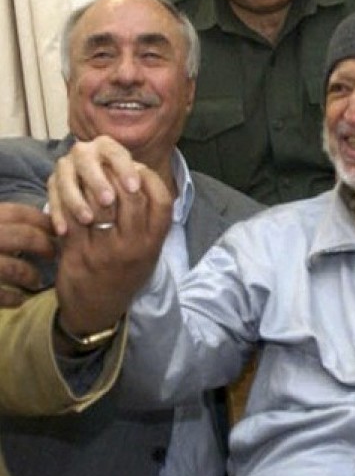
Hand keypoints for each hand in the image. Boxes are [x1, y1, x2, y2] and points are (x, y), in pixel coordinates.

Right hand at [0, 203, 55, 306]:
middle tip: (53, 254)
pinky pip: (3, 295)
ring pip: (17, 268)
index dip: (43, 221)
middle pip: (26, 237)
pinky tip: (19, 299)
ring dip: (32, 275)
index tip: (57, 230)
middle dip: (46, 246)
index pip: (19, 212)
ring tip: (36, 281)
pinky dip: (15, 298)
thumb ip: (1, 223)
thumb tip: (42, 220)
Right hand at [47, 135, 140, 235]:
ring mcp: (65, 166)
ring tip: (88, 219)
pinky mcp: (52, 184)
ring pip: (64, 178)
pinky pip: (51, 198)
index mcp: (108, 147)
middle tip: (109, 201)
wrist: (103, 200)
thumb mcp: (138, 188)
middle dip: (98, 181)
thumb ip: (142, 185)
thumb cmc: (127, 193)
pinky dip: (58, 214)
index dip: (125, 168)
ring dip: (76, 199)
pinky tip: (65, 231)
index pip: (116, 153)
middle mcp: (84, 152)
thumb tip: (141, 190)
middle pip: (86, 160)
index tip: (134, 188)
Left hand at [55, 163, 170, 336]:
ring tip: (89, 175)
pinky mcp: (78, 254)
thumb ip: (150, 222)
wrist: (99, 309)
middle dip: (118, 174)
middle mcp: (133, 246)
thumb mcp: (149, 251)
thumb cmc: (125, 273)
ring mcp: (106, 250)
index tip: (137, 171)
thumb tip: (140, 177)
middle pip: (131, 196)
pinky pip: (75, 216)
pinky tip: (72, 193)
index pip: (162, 201)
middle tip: (108, 166)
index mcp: (153, 243)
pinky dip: (71, 199)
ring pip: (101, 202)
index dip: (150, 179)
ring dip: (93, 183)